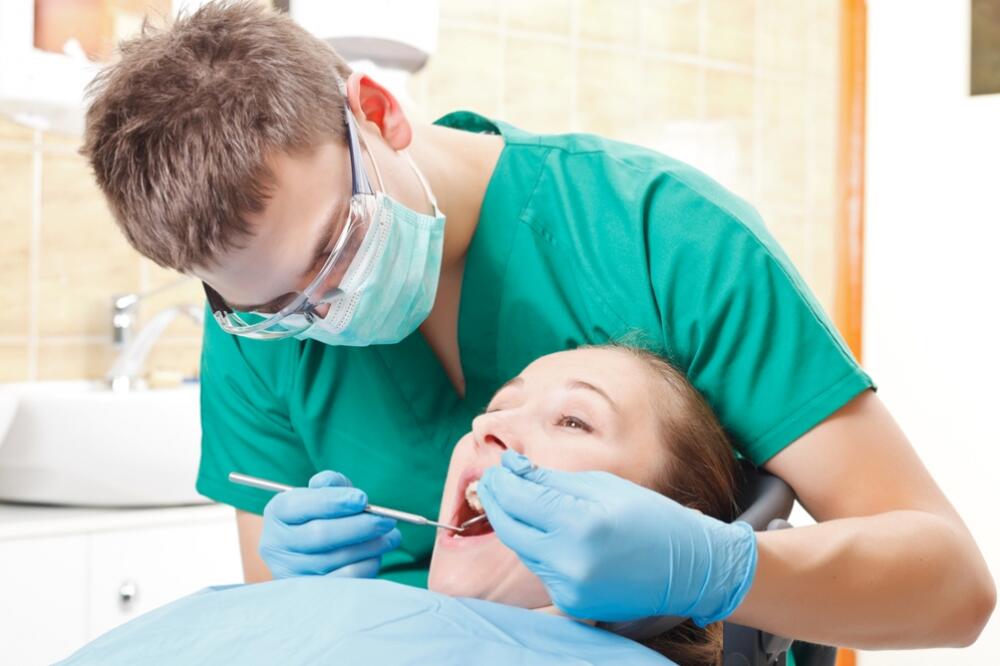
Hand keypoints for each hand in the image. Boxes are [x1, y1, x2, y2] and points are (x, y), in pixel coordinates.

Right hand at [259, 470, 401, 578]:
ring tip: (391, 536)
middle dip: (360, 526)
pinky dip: (367, 564)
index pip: (300, 505)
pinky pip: (345, 579)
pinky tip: (377, 555)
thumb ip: (329, 483)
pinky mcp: (310, 594)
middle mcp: (277, 544)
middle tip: (387, 520)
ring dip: (371, 546)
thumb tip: (329, 482)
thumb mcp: (323, 494)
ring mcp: (291, 571)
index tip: (363, 499)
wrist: (310, 552)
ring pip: (337, 558)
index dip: (333, 501)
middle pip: (320, 535)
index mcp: (277, 513)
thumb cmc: (321, 516)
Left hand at [477, 451, 756, 624]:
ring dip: (516, 525)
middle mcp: (571, 561)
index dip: (501, 483)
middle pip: (511, 530)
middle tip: (494, 482)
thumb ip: (551, 481)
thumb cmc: (649, 517)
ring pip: (523, 551)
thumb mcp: (602, 486)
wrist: (688, 567)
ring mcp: (569, 588)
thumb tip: (512, 470)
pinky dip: (537, 548)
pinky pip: (541, 570)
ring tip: (519, 500)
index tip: (496, 468)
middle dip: (497, 503)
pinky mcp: (571, 604)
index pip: (520, 500)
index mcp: (581, 523)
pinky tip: (545, 530)